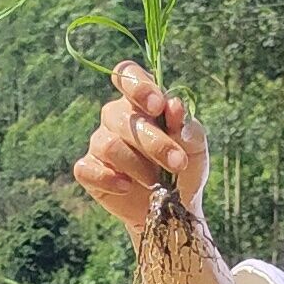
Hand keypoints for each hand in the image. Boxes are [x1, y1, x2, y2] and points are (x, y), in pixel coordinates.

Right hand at [70, 63, 207, 234]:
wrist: (173, 208)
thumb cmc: (184, 169)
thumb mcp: (195, 148)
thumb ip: (187, 126)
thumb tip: (174, 106)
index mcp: (141, 102)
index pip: (127, 75)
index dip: (138, 86)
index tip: (158, 106)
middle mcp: (116, 117)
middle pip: (122, 117)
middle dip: (154, 142)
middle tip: (178, 163)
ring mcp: (99, 142)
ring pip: (109, 145)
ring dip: (138, 166)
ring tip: (156, 183)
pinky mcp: (88, 170)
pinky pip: (87, 169)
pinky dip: (109, 180)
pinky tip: (126, 187)